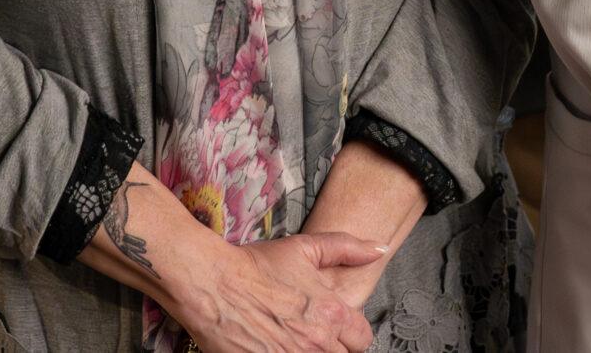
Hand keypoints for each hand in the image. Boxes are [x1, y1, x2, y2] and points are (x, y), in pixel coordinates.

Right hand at [175, 231, 385, 352]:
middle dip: (333, 346)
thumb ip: (346, 248)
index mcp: (331, 314)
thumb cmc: (255, 266)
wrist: (213, 284)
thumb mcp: (305, 247)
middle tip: (313, 335)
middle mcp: (316, 342)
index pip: (363, 339)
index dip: (352, 333)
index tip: (338, 328)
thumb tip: (377, 249)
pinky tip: (278, 347)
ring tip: (296, 341)